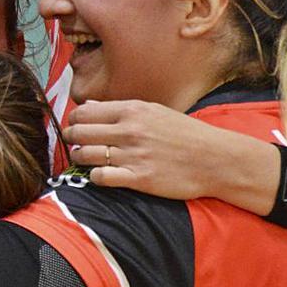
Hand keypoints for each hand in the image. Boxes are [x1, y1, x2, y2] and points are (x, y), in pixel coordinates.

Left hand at [65, 100, 279, 213]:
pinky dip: (95, 177)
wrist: (215, 159)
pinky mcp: (138, 179)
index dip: (74, 120)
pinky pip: (101, 178)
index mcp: (132, 110)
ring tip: (85, 159)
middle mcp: (129, 131)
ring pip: (86, 155)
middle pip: (79, 133)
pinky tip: (101, 175)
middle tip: (73, 143)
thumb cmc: (185, 133)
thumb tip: (89, 106)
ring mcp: (133, 155)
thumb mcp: (154, 111)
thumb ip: (120, 109)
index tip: (75, 126)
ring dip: (80, 158)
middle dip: (70, 139)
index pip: (84, 112)